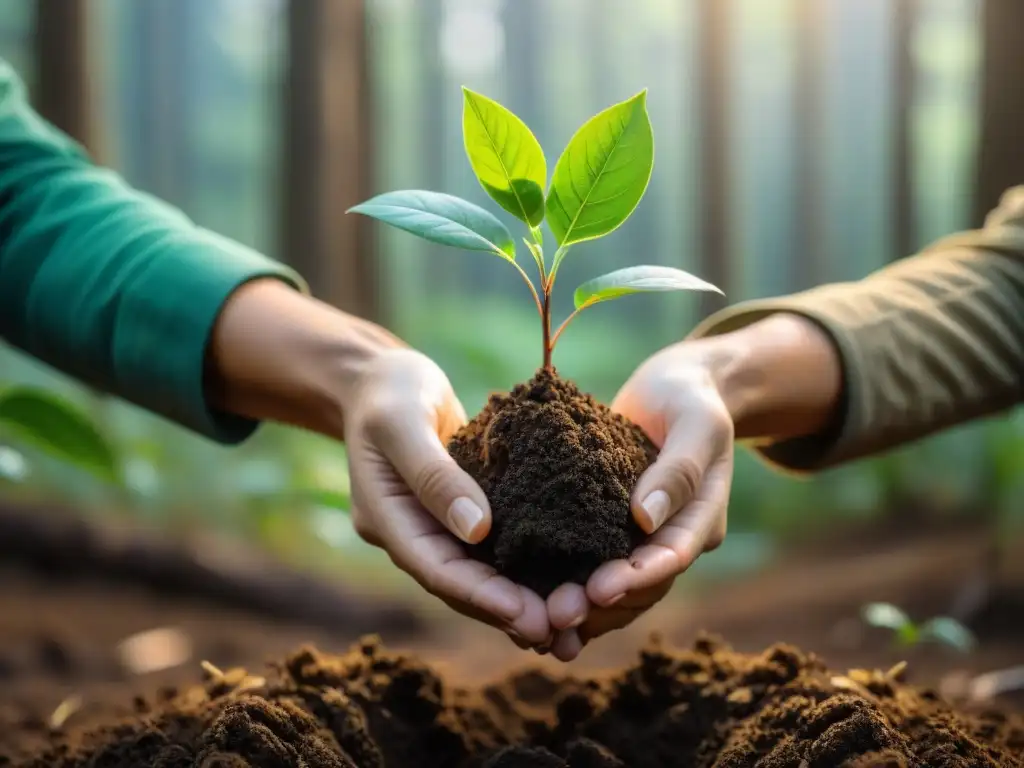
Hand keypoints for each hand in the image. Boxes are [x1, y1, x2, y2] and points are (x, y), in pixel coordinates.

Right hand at [344, 348, 551, 647]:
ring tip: (571, 619)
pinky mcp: (459, 511)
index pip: (438, 571)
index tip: (528, 614)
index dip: (483, 597)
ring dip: (521, 598)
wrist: (379, 378)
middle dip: (510, 610)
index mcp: (386, 519)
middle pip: (461, 585)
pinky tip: (564, 577)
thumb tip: (478, 530)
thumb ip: (434, 475)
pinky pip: (491, 547)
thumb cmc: (388, 391)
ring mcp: (433, 526)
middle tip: (563, 629)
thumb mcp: (403, 422)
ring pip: (479, 574)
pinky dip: (523, 565)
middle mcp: (410, 533)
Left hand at [545, 341, 734, 659]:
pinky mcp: (611, 529)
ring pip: (617, 590)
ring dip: (583, 611)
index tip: (599, 589)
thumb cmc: (689, 398)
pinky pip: (591, 565)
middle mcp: (672, 538)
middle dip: (601, 606)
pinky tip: (530, 603)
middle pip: (642, 588)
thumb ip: (678, 468)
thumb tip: (645, 518)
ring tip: (540, 628)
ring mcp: (643, 538)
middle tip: (556, 616)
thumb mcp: (696, 422)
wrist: (675, 390)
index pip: (671, 557)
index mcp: (700, 517)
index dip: (637, 578)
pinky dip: (566, 586)